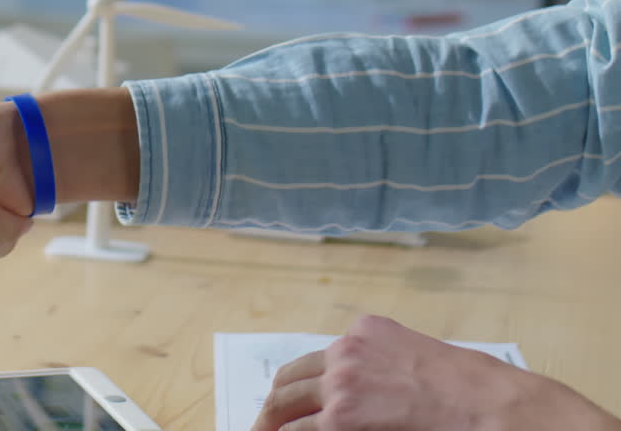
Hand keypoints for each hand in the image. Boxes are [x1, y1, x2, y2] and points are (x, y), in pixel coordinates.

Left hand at [252, 315, 620, 430]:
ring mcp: (342, 382)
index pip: (314, 360)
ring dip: (270, 422)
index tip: (282, 403)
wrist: (491, 405)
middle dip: (272, 405)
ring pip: (286, 403)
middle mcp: (347, 351)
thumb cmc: (470, 389)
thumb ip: (380, 369)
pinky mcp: (344, 415)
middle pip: (290, 380)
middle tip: (260, 425)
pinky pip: (301, 430)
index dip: (294, 386)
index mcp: (365, 332)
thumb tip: (365, 397)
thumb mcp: (417, 359)